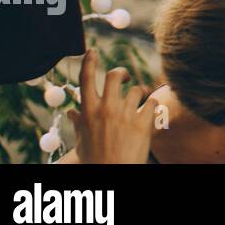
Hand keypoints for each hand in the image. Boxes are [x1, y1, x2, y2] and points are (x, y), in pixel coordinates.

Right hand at [65, 49, 155, 163]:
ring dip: (138, 94)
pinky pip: (153, 102)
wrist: (113, 173)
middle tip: (124, 77)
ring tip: (137, 104)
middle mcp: (107, 109)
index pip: (85, 79)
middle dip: (121, 73)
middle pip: (115, 75)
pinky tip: (149, 115)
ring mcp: (126, 114)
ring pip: (136, 89)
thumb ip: (79, 123)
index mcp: (88, 112)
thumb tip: (71, 112)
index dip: (88, 61)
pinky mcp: (144, 121)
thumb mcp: (81, 141)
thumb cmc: (95, 159)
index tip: (92, 51)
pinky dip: (152, 107)